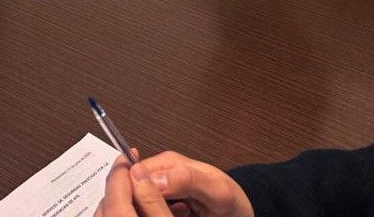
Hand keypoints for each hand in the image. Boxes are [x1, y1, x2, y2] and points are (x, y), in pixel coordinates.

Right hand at [94, 152, 253, 216]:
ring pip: (140, 200)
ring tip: (171, 216)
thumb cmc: (232, 201)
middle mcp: (162, 173)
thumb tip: (155, 179)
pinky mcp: (164, 204)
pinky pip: (149, 210)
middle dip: (142, 202)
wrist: (240, 212)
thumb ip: (187, 180)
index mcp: (169, 162)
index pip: (134, 173)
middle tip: (161, 213)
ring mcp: (162, 189)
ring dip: (149, 211)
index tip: (143, 207)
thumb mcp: (216, 191)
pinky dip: (155, 216)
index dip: (133, 191)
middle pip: (134, 187)